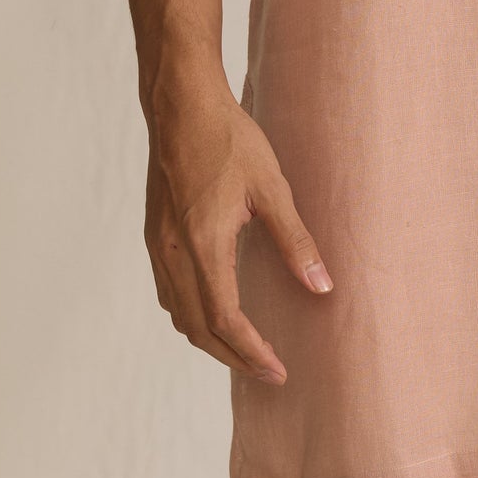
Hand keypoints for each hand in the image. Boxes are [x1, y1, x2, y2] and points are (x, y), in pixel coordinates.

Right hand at [143, 70, 329, 384]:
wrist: (180, 105)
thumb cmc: (229, 140)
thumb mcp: (272, 189)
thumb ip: (296, 242)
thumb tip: (322, 287)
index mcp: (204, 245)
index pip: (225, 320)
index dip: (252, 352)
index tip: (278, 371)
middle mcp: (174, 253)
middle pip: (197, 328)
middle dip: (232, 357)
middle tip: (267, 372)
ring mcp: (159, 245)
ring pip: (178, 314)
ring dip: (209, 339)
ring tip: (244, 350)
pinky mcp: (155, 235)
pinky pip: (169, 292)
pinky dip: (192, 315)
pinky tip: (215, 311)